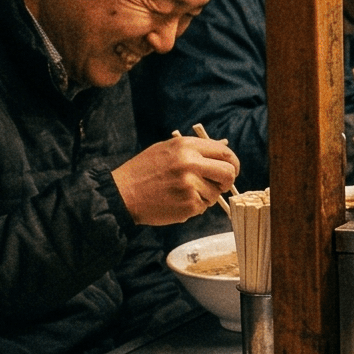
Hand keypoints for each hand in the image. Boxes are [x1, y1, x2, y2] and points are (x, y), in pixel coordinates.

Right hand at [112, 135, 238, 225]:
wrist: (121, 194)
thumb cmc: (143, 171)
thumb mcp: (167, 149)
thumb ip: (194, 150)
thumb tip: (222, 153)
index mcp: (186, 146)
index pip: (224, 152)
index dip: (232, 162)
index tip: (231, 169)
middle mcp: (190, 163)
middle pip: (228, 172)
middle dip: (227, 181)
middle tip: (219, 186)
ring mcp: (190, 185)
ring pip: (215, 193)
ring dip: (205, 196)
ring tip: (183, 194)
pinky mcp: (188, 204)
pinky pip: (202, 207)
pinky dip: (193, 207)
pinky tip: (176, 202)